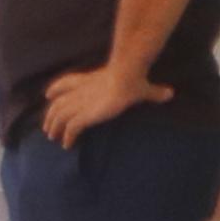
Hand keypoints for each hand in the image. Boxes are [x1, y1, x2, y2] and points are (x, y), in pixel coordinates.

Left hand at [41, 61, 169, 144]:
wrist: (126, 75)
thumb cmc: (133, 77)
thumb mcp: (142, 85)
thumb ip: (153, 92)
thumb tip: (170, 93)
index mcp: (88, 80)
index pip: (65, 83)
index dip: (56, 89)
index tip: (49, 95)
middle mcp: (79, 92)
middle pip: (57, 104)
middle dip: (51, 116)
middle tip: (49, 128)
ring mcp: (80, 104)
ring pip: (59, 118)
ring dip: (54, 128)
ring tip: (53, 138)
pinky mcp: (85, 115)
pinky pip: (71, 128)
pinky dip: (67, 137)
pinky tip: (67, 145)